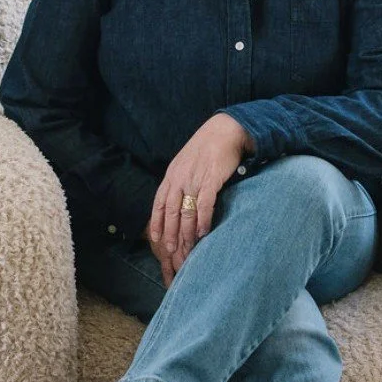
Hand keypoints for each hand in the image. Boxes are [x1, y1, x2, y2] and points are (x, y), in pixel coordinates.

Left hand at [145, 113, 250, 286]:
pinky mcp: (211, 180)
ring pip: (186, 212)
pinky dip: (202, 220)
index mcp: (172, 175)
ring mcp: (194, 180)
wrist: (225, 131)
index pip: (160, 203)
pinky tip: (203, 232)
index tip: (156, 238)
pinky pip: (204, 205)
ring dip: (186, 232)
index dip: (157, 222)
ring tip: (187, 247)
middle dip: (170, 233)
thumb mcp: (185, 162)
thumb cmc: (207, 147)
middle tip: (171, 250)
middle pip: (172, 212)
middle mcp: (180, 179)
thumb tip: (177, 198)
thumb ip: (179, 179)